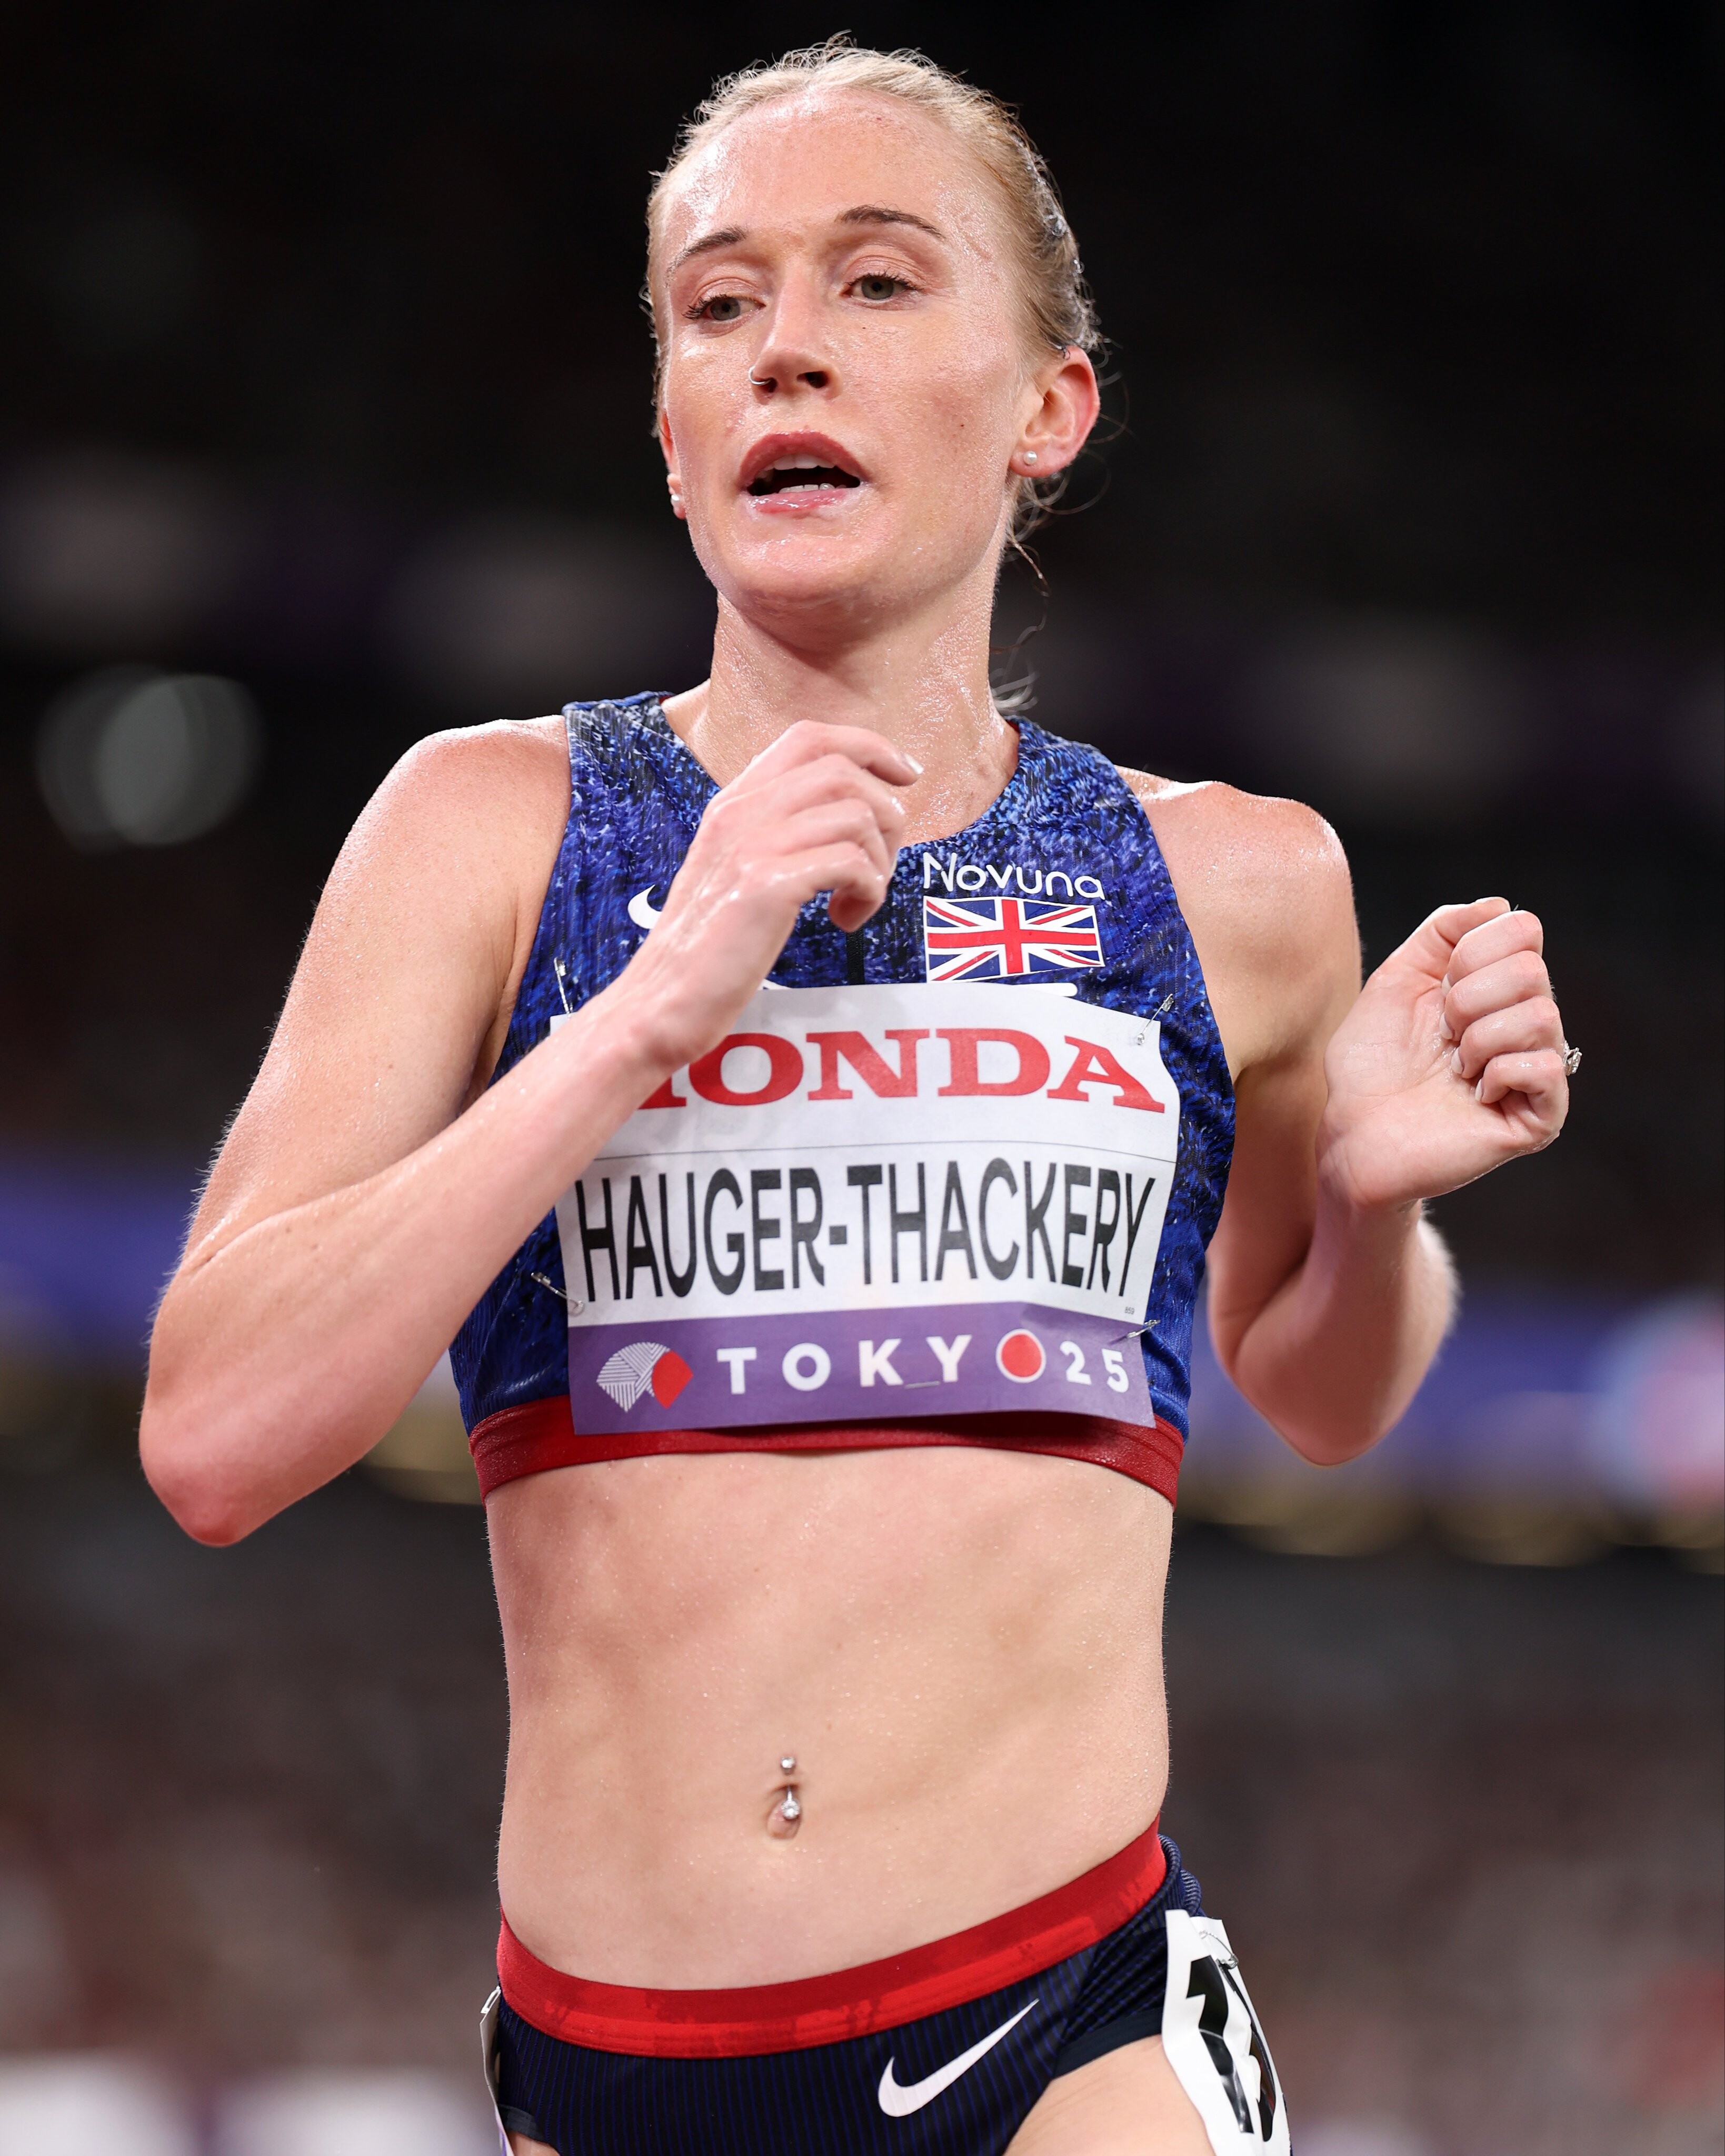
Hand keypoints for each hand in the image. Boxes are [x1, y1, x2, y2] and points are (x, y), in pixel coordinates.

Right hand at [597, 720, 916, 1072]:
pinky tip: (844, 920)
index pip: (810, 736)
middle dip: (885, 818)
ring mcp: (751, 846)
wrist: (662, 1001)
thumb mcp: (736, 870)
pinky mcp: (765, 887)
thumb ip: (778, 833)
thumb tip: (847, 816)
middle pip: (844, 771)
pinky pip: (852, 863)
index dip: (869, 747)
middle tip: (877, 870)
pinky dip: (868, 892)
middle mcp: (741, 812)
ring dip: (880, 861)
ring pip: (857, 814)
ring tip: (858, 901)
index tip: (905, 777)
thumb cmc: (708, 948)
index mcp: (733, 802)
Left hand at [1317, 897, 1569, 1214]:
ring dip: (1478, 1039)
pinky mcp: (1539, 1118)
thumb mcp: (1395, 979)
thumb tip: (1500, 905)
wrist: (1354, 1132)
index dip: (1470, 953)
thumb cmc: (1370, 1064)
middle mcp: (1524, 1023)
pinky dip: (1498, 1073)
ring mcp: (1536, 1071)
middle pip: (1532, 970)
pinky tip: (1475, 1093)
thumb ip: (1441, 932)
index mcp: (1495, 987)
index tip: (1436, 990)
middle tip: (1442, 1038)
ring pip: (1542, 1016)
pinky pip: (1545, 1066)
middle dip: (1467, 1000)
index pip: (1522, 930)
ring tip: (1454, 1069)